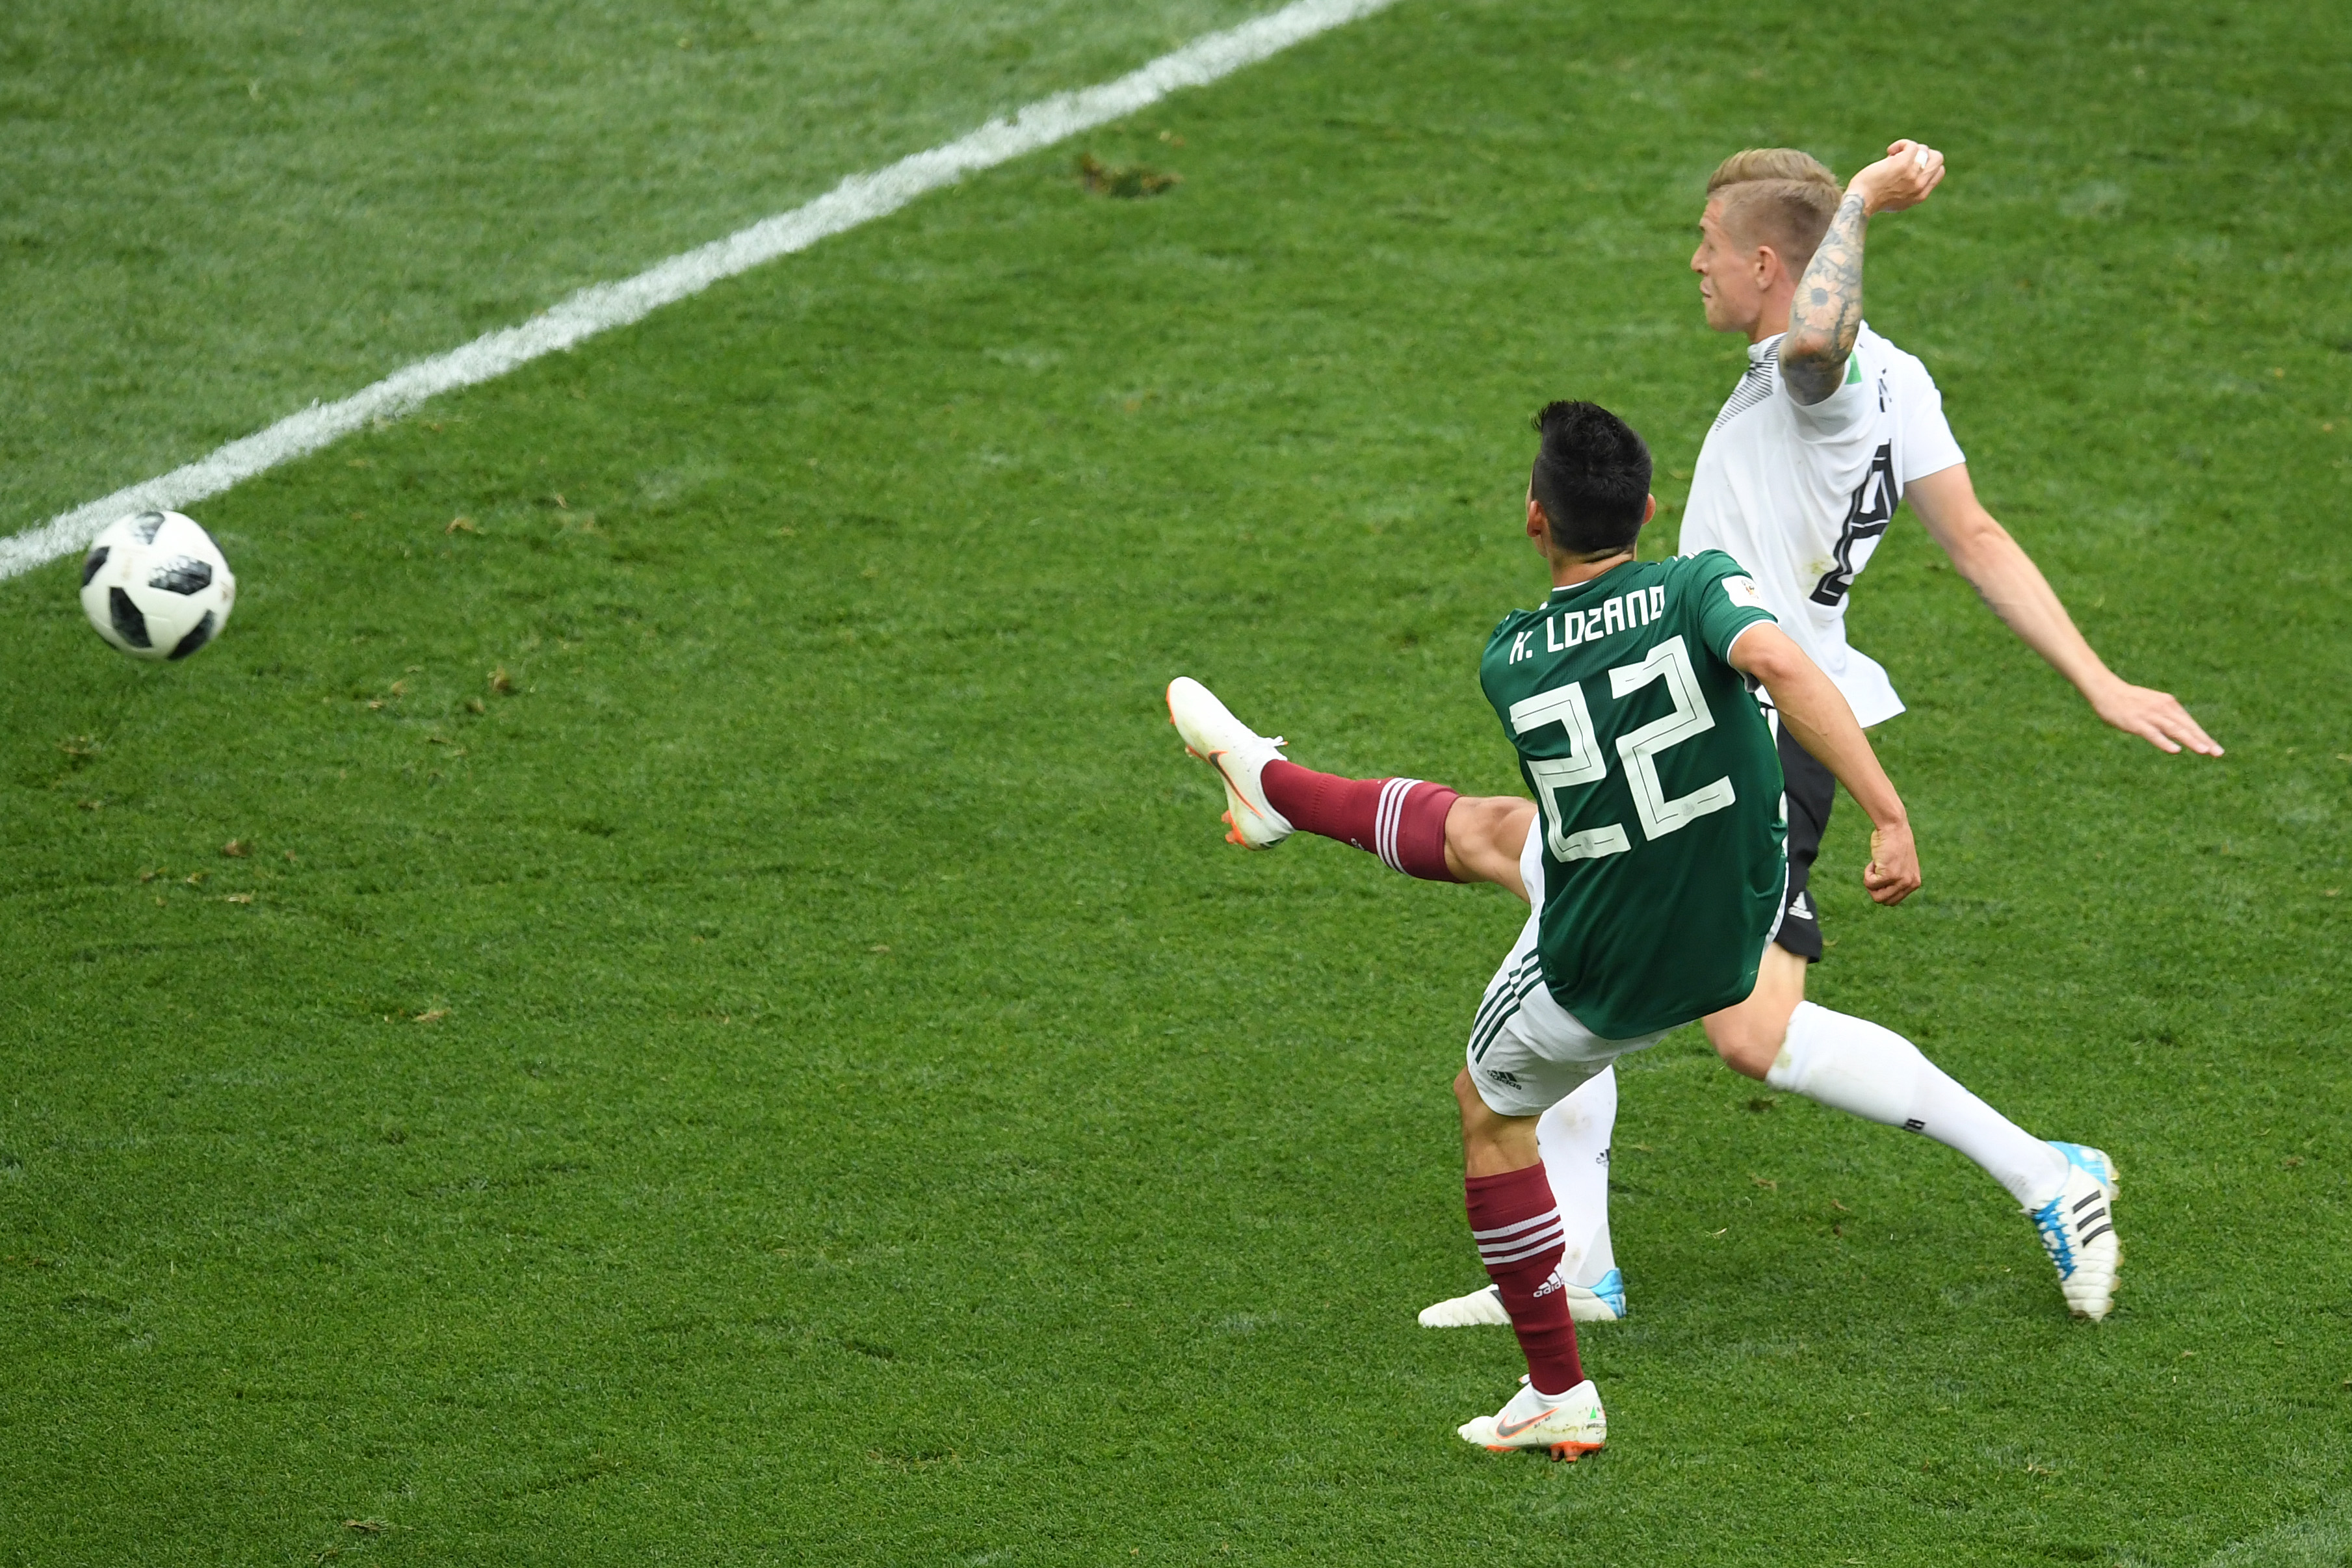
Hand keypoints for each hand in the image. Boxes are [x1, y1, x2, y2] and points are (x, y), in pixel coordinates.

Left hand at [1849, 139, 1945, 215]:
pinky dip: (1901, 144)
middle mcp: (1920, 185)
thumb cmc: (1872, 200)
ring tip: (1893, 156)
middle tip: (1905, 158)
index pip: (1939, 172)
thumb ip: (1910, 190)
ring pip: (1924, 149)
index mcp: (1920, 195)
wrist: (1860, 201)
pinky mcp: (1903, 164)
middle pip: (1938, 158)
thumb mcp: (1898, 200)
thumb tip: (1915, 172)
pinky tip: (1890, 151)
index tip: (1910, 166)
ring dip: (1908, 149)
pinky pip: (1911, 145)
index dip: (1927, 164)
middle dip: (1923, 153)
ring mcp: (1913, 174)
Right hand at [1863, 820, 1920, 905]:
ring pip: (1877, 897)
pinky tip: (1875, 860)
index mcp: (1914, 883)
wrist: (1893, 827)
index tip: (1883, 872)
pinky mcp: (1890, 875)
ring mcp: (1901, 881)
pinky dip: (1867, 873)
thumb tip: (1882, 897)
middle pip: (1884, 901)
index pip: (1893, 900)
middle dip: (1875, 888)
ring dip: (1870, 882)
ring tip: (1876, 866)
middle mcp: (1911, 884)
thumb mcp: (1899, 866)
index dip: (1882, 888)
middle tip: (1877, 871)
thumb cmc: (1892, 843)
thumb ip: (1896, 880)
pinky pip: (1869, 883)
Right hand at [2089, 679, 2224, 755]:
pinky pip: (2154, 735)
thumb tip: (2176, 729)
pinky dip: (2165, 742)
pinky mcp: (2137, 723)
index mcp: (2169, 704)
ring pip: (2175, 730)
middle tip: (2218, 753)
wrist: (2106, 690)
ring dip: (2191, 741)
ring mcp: (2150, 716)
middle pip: (2187, 727)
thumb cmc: (2128, 699)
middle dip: (2204, 740)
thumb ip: (2164, 714)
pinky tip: (2175, 750)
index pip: (2190, 723)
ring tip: (2204, 751)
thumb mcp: (2151, 704)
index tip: (2215, 749)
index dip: (2203, 737)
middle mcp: (2163, 709)